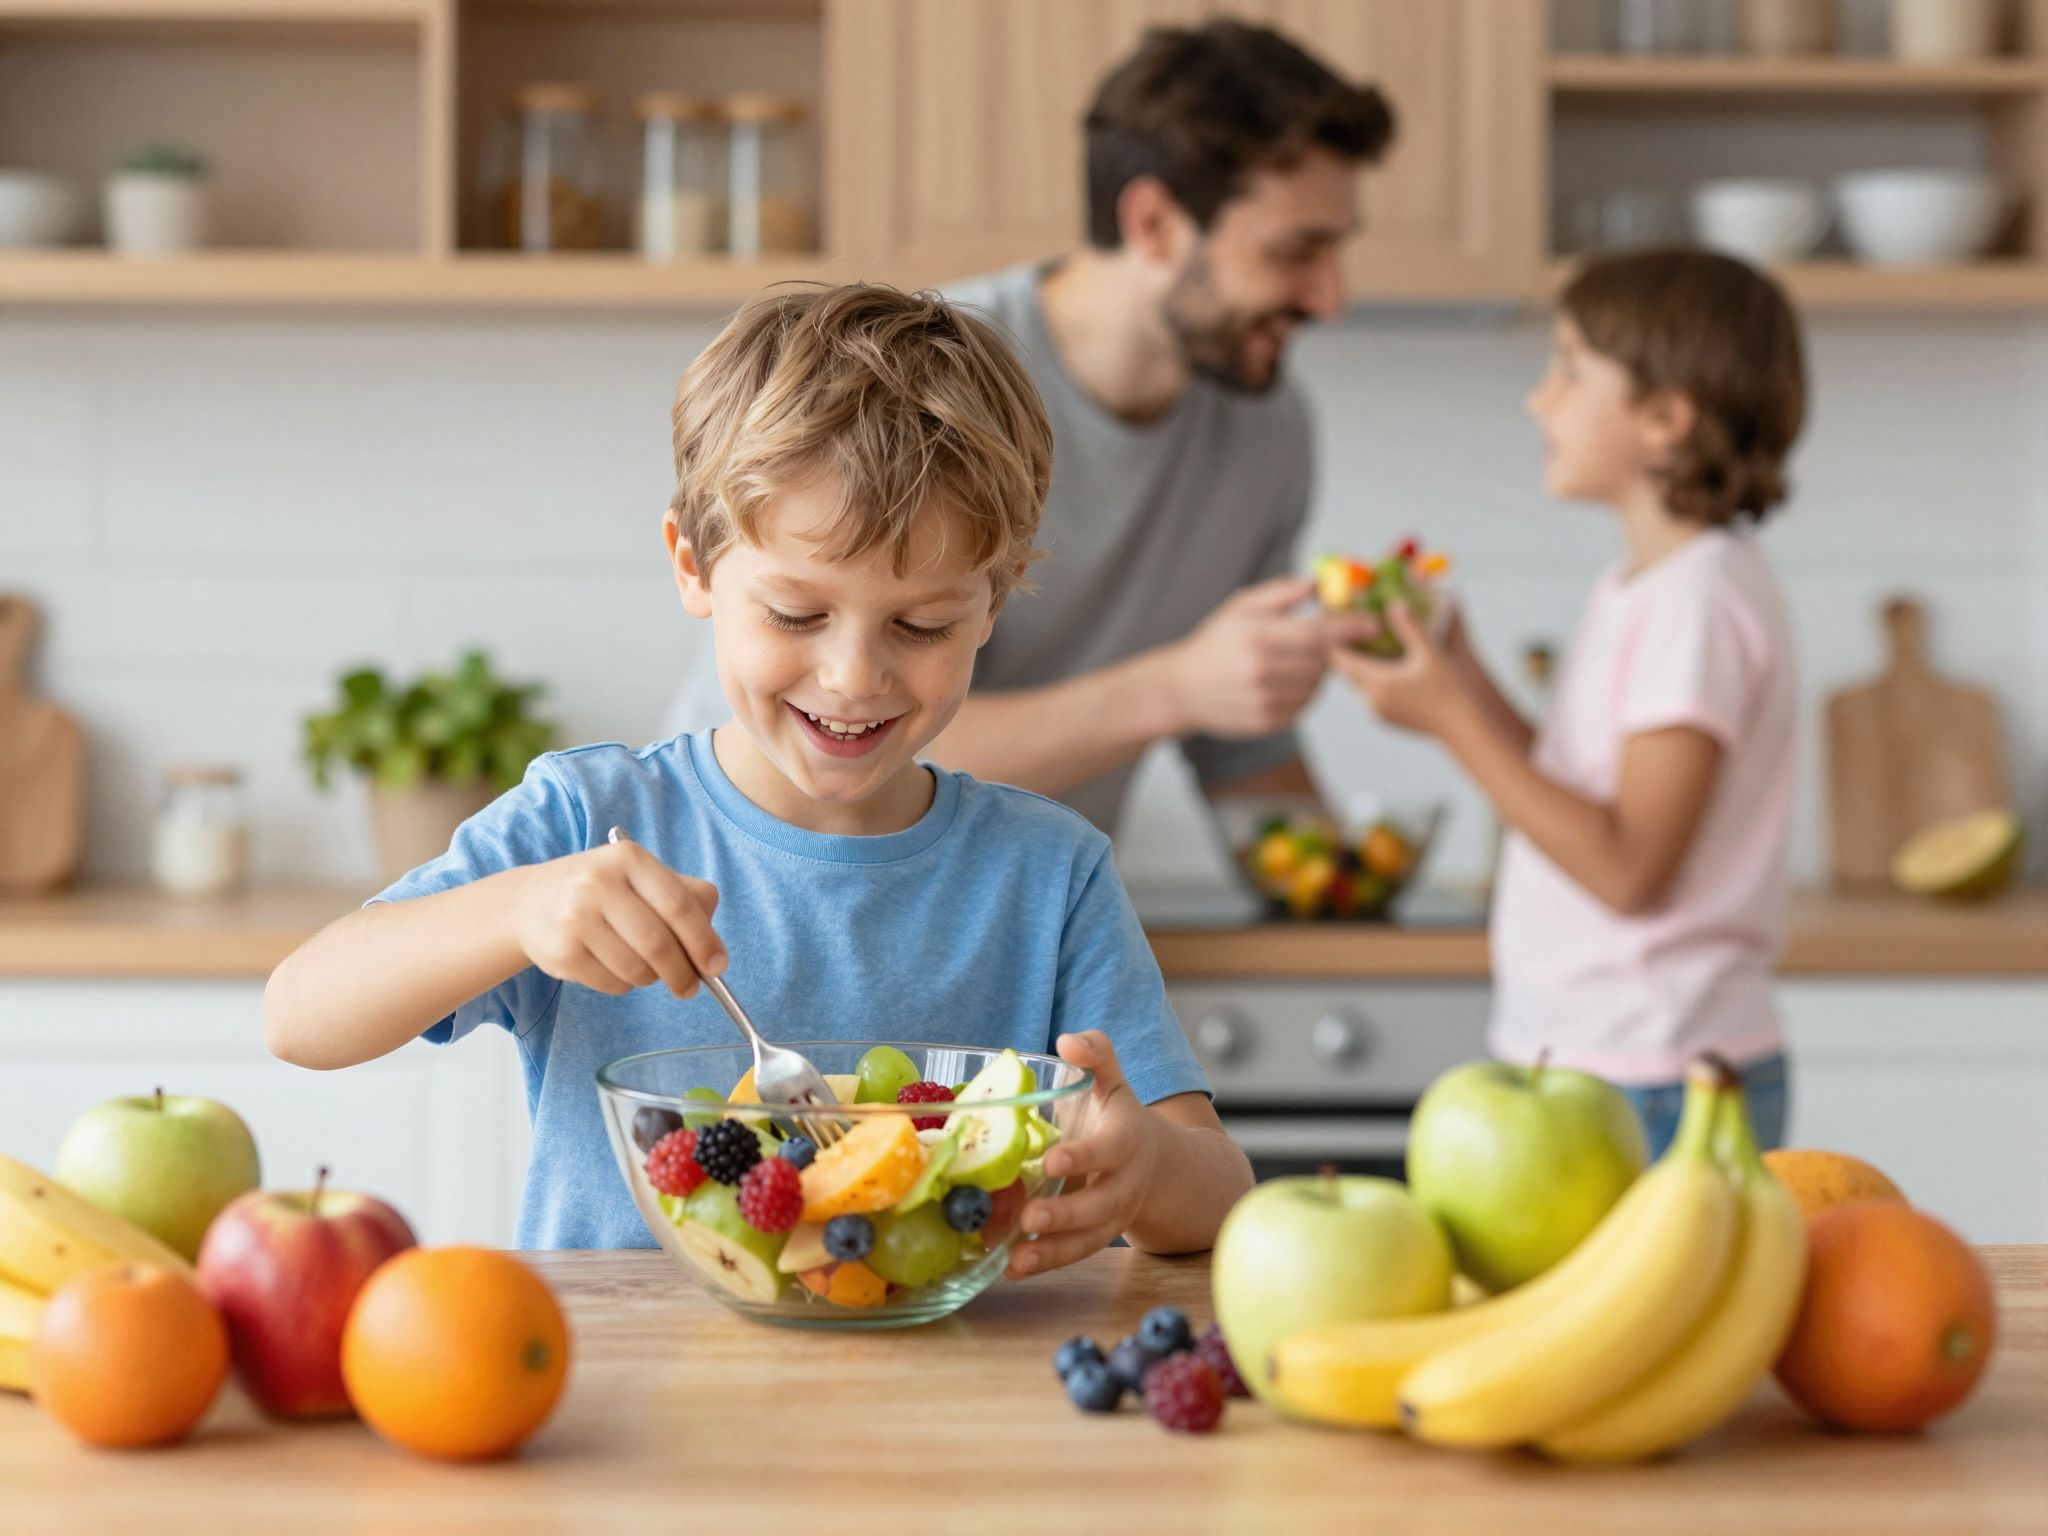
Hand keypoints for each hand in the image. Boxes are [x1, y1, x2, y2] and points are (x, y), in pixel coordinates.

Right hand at [509, 836, 725, 997]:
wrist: (529, 902)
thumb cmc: (602, 891)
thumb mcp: (640, 877)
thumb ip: (686, 900)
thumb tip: (713, 953)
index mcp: (629, 858)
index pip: (678, 904)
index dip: (703, 940)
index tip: (717, 966)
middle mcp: (598, 883)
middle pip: (659, 943)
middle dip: (682, 973)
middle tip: (689, 987)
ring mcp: (576, 917)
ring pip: (637, 969)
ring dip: (651, 978)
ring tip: (644, 968)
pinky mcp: (562, 952)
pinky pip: (613, 984)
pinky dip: (624, 985)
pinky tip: (614, 966)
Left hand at [1006, 1031, 1160, 1279]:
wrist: (1153, 1163)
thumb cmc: (1116, 1114)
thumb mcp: (1112, 1078)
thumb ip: (1096, 1053)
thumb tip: (1068, 1040)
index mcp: (1127, 1140)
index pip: (1110, 1149)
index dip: (1084, 1156)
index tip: (1052, 1160)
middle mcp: (1123, 1183)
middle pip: (1100, 1205)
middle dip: (1066, 1215)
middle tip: (1029, 1218)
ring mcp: (1111, 1216)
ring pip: (1088, 1240)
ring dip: (1052, 1252)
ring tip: (1016, 1260)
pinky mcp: (1092, 1237)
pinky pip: (1072, 1255)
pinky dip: (1044, 1264)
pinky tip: (1011, 1269)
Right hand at [1164, 577, 1375, 737]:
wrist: (1183, 689)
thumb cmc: (1215, 642)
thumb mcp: (1240, 607)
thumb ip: (1281, 594)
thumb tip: (1318, 583)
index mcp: (1255, 637)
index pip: (1315, 632)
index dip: (1349, 627)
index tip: (1373, 623)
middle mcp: (1259, 671)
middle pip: (1321, 660)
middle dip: (1331, 649)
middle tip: (1325, 641)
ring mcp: (1264, 701)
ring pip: (1317, 685)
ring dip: (1317, 672)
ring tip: (1293, 661)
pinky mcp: (1267, 722)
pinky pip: (1305, 706)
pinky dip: (1303, 692)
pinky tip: (1283, 682)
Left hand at [1328, 602, 1474, 739]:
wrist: (1468, 727)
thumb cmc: (1453, 689)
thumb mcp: (1432, 653)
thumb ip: (1411, 627)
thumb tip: (1395, 603)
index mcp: (1378, 683)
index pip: (1340, 659)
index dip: (1338, 638)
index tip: (1340, 620)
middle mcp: (1372, 701)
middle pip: (1347, 671)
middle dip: (1349, 648)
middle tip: (1352, 626)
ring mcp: (1379, 713)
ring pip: (1359, 683)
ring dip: (1361, 664)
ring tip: (1367, 641)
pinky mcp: (1389, 719)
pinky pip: (1372, 694)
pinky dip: (1373, 677)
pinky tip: (1385, 663)